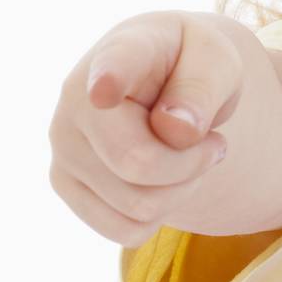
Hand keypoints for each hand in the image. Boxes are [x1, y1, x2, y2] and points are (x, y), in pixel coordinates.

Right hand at [48, 10, 240, 247]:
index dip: (110, 81)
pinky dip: (159, 216)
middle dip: (193, 164)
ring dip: (182, 189)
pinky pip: (125, 230)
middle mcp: (77, 98)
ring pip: (138, 206)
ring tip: (186, 154)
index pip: (114, 68)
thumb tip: (178, 131)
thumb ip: (203, 87)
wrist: (160, 76)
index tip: (105, 91)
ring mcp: (63, 144)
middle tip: (213, 143)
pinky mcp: (64, 182)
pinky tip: (161, 180)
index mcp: (123, 51)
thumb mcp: (217, 61)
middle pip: (140, 163)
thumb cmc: (192, 65)